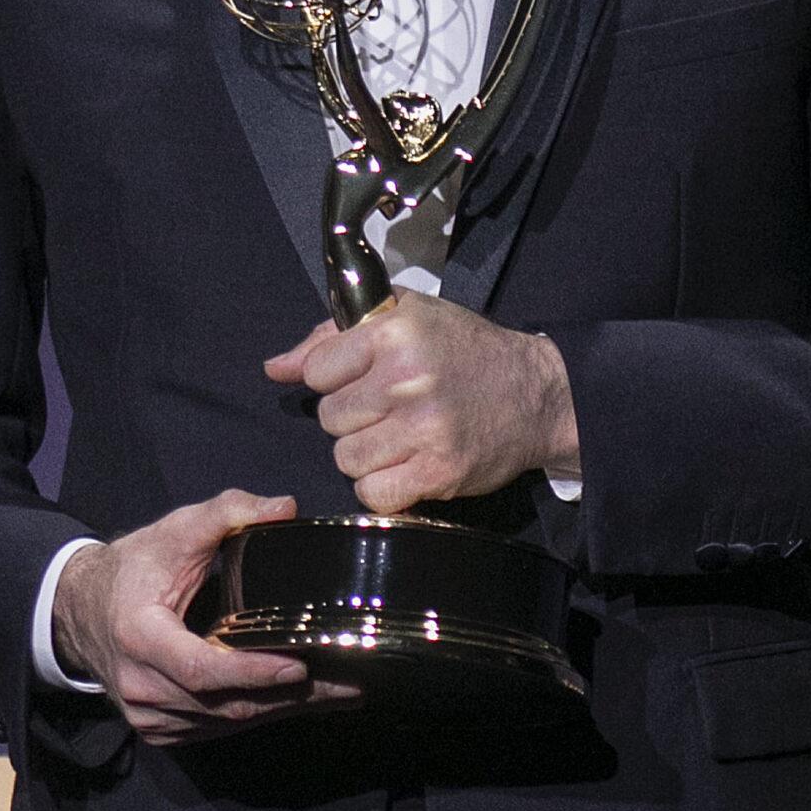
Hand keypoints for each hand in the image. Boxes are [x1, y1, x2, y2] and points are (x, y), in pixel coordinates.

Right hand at [52, 490, 356, 743]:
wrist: (80, 610)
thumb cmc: (133, 567)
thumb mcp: (174, 529)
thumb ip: (228, 512)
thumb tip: (286, 508)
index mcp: (140, 636)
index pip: (200, 668)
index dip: (251, 672)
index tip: (300, 667)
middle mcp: (142, 687)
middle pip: (225, 703)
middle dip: (291, 696)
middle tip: (350, 683)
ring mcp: (150, 716)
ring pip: (228, 721)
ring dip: (285, 710)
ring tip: (342, 693)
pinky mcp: (162, 730)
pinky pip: (219, 726)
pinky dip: (262, 714)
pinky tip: (303, 702)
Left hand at [265, 293, 580, 514]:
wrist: (535, 394)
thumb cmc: (465, 350)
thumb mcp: (405, 316)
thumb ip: (333, 336)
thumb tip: (275, 367)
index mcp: (395, 331)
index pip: (318, 369)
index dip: (332, 378)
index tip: (359, 378)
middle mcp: (407, 378)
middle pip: (329, 417)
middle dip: (350, 416)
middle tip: (386, 408)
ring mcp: (423, 429)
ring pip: (346, 458)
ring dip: (365, 452)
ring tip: (398, 436)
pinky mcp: (438, 472)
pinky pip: (372, 493)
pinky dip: (381, 486)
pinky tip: (405, 464)